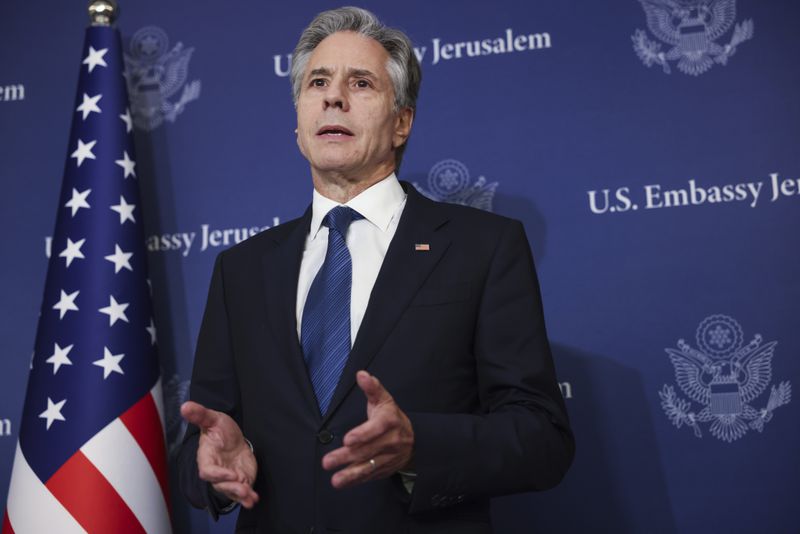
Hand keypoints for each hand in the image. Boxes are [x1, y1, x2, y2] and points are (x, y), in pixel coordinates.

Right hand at [180, 401, 258, 507]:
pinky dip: (247, 498)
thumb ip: (200, 415)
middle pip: (220, 485)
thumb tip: (185, 406)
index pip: (207, 472)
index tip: (232, 474)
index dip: (218, 475)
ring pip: (231, 491)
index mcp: (207, 458)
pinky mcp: (240, 482)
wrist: (234, 438)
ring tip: (250, 495)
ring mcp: (228, 479)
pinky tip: (254, 500)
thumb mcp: (213, 419)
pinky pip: (242, 493)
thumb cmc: (220, 430)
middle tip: (243, 487)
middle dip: (231, 488)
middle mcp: (216, 472)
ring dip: (240, 495)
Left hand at [322, 371, 413, 488]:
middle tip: (328, 461)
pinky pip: (369, 476)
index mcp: (390, 421)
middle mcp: (391, 441)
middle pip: (367, 450)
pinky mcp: (384, 469)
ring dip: (350, 475)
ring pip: (368, 467)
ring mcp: (388, 457)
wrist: (413, 440)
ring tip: (335, 480)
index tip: (348, 440)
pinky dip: (356, 481)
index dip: (362, 435)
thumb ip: (372, 388)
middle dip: (346, 457)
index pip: (377, 429)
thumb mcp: (384, 400)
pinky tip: (343, 483)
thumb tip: (361, 375)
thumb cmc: (392, 417)